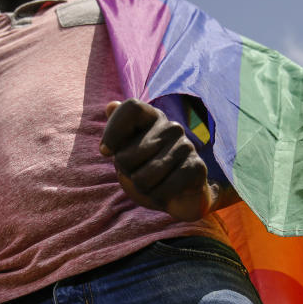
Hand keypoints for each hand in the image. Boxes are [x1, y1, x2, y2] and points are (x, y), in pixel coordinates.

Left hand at [100, 98, 216, 220]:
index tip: (106, 151)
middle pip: (125, 156)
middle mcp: (171, 127)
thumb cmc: (148, 168)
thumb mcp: (127, 149)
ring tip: (154, 183)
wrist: (181, 194)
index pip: (131, 108)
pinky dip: (158, 197)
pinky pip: (161, 191)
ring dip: (142, 188)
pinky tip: (166, 192)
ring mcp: (186, 146)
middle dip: (126, 172)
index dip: (112, 132)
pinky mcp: (196, 168)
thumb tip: (111, 106)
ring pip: (142, 178)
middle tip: (140, 172)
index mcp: (153, 117)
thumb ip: (117, 128)